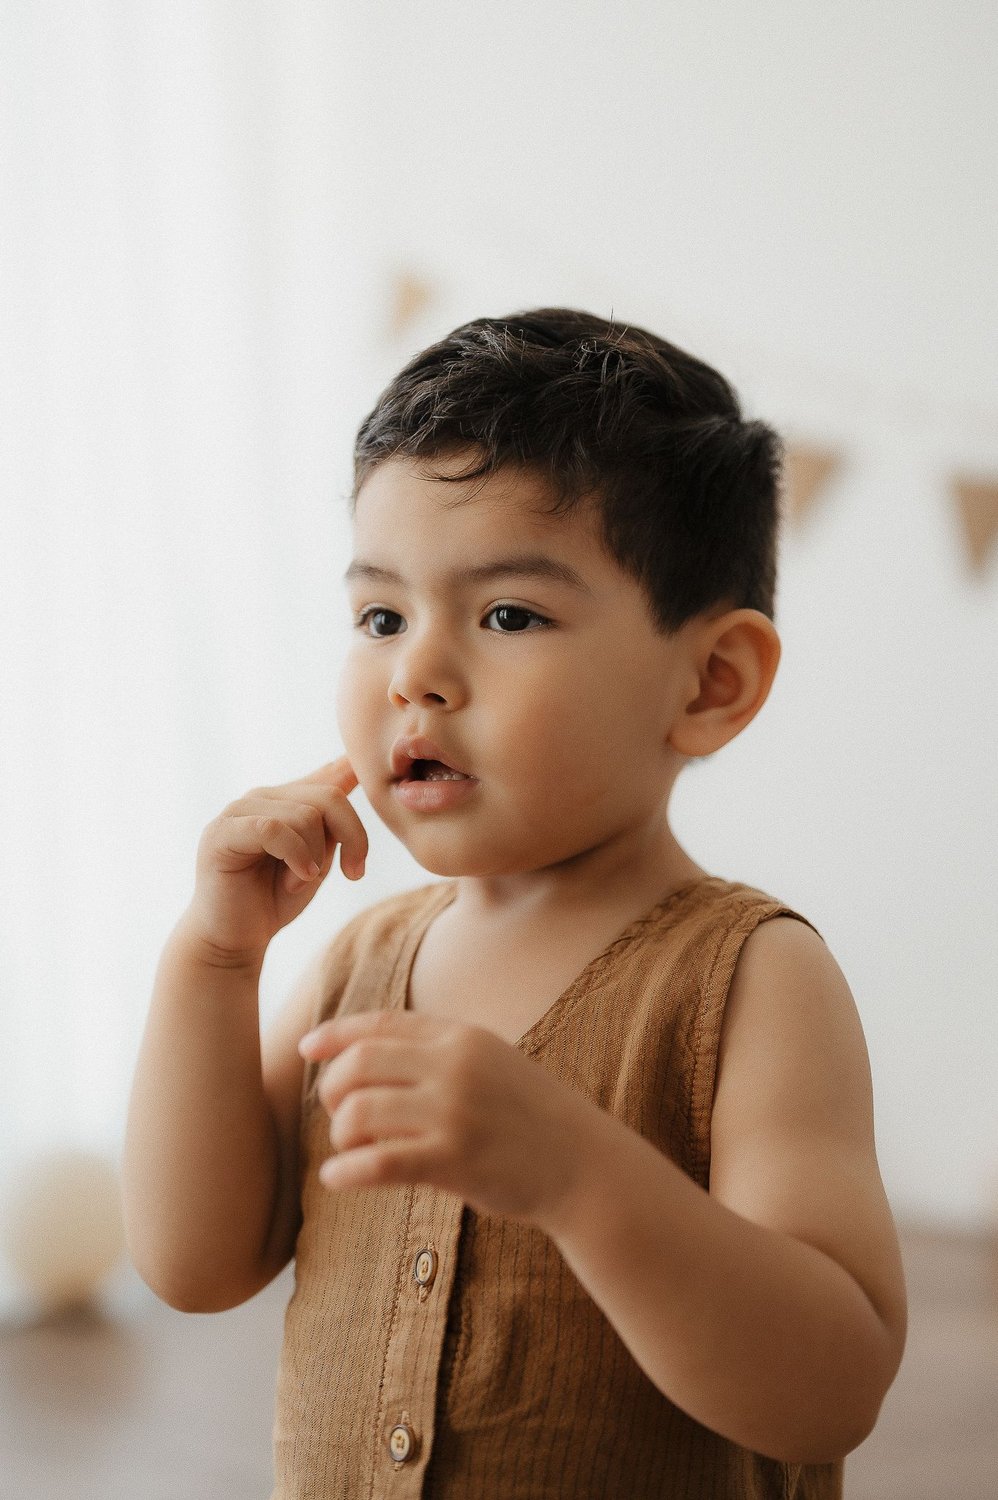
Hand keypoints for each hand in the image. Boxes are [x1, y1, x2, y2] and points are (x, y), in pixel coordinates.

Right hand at [184, 756, 368, 965]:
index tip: (373, 779)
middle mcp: (262, 797)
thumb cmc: (276, 897)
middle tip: (352, 872)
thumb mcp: (319, 856)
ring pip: (304, 815)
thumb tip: (353, 767)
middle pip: (327, 797)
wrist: (235, 936)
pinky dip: (295, 856)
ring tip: (300, 882)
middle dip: (352, 837)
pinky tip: (297, 879)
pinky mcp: (221, 833)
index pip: (330, 777)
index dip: (354, 774)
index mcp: (286, 799)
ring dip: (314, 857)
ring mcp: (238, 811)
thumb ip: (332, 819)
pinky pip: (272, 829)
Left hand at [298, 1009, 600, 1226]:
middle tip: (337, 1115)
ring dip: (340, 1134)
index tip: (307, 1048)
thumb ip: (442, 1053)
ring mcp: (453, 1111)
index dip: (337, 1033)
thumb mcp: (493, 1063)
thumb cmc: (532, 1118)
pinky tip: (337, 1180)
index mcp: (462, 1036)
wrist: (585, 1165)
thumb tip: (375, 1055)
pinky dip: (346, 1172)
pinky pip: (378, 1162)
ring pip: (359, 1112)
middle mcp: (454, 1065)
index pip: (382, 1023)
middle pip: (360, 1063)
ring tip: (349, 1151)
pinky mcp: (454, 1159)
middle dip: (332, 1088)